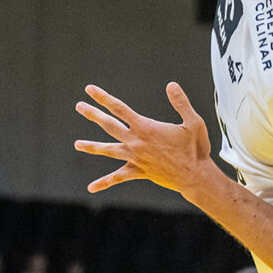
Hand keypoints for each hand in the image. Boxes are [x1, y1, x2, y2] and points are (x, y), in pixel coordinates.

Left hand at [73, 83, 214, 194]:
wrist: (195, 177)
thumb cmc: (195, 148)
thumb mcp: (193, 122)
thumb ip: (181, 102)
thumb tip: (171, 85)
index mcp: (146, 127)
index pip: (119, 108)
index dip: (103, 98)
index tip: (90, 90)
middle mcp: (136, 142)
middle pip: (109, 125)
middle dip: (93, 114)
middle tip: (79, 106)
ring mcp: (135, 158)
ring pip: (108, 150)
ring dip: (92, 147)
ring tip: (77, 144)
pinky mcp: (138, 171)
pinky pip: (118, 177)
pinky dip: (104, 182)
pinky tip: (91, 187)